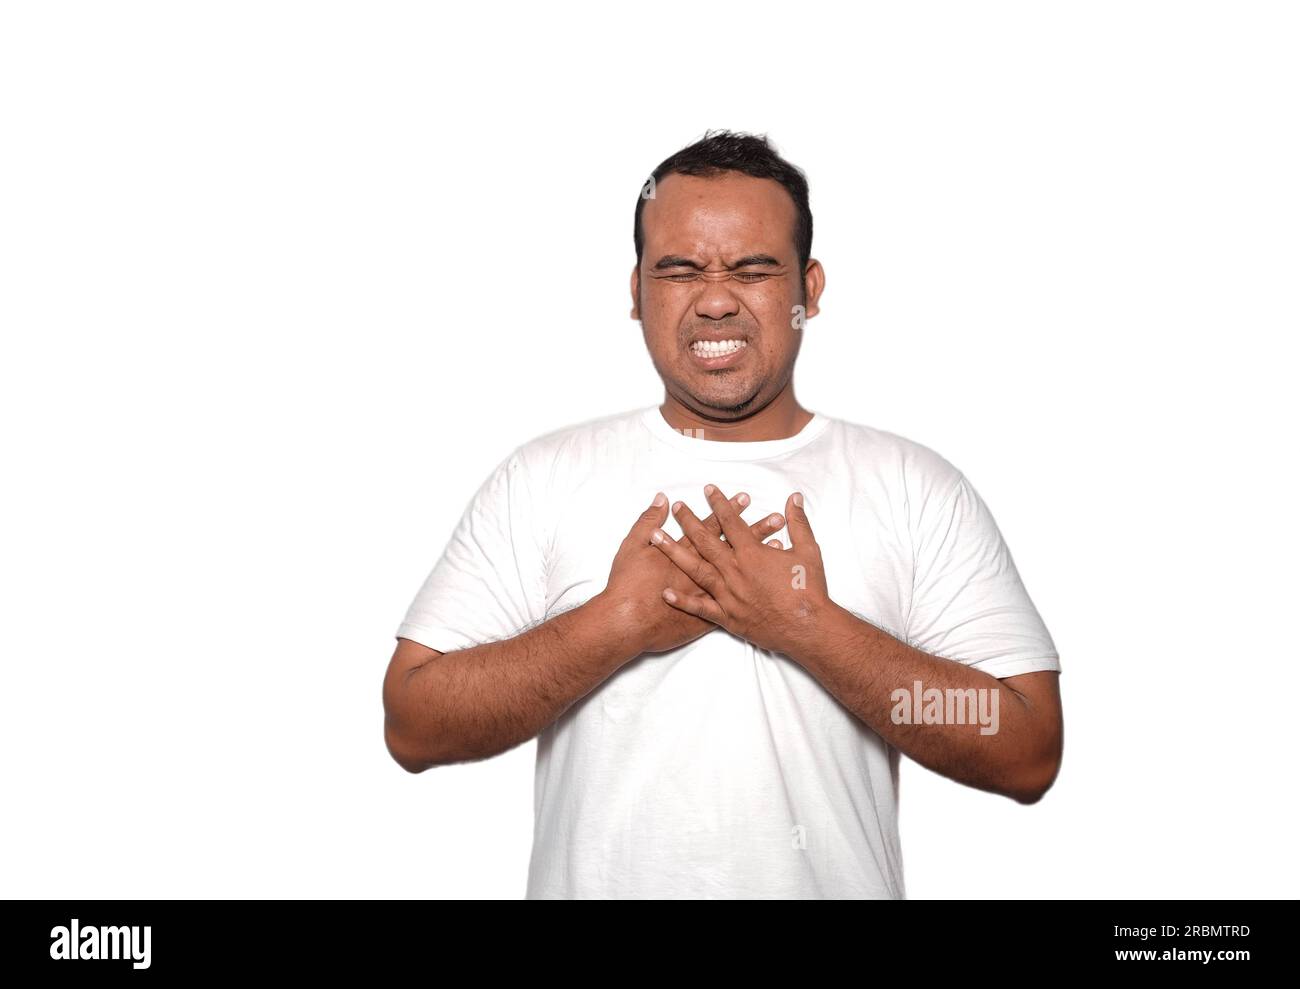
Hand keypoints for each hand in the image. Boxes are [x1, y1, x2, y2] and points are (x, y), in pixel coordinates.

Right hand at [597, 490, 786, 654]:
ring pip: (742, 573)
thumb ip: (648, 521)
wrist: (627, 623)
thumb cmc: (627, 586)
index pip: (712, 527)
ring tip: (779, 542)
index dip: (728, 512)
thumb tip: (661, 499)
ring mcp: (710, 595)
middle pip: (734, 547)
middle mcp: (704, 571)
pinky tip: (767, 582)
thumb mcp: (632, 547)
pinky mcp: (711, 617)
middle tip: (774, 516)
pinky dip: (755, 589)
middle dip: (754, 530)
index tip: (744, 499)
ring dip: (760, 557)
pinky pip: (741, 599)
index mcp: (687, 553)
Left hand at [650, 484, 832, 655]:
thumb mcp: (808, 551)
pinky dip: (683, 601)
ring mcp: (729, 595)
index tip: (708, 490)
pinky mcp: (728, 617)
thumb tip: (794, 498)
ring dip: (675, 552)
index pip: (731, 522)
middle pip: (706, 541)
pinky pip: (701, 608)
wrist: (809, 628)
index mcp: (753, 554)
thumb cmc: (810, 590)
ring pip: (696, 569)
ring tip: (657, 538)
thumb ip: (799, 523)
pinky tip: (666, 593)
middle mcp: (735, 571)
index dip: (720, 503)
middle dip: (690, 521)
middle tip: (678, 507)